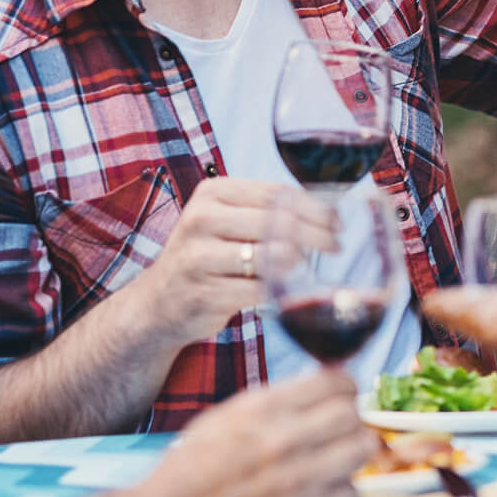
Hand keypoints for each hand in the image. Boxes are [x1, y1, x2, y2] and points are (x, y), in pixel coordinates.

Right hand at [128, 369, 379, 496]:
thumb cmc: (188, 472)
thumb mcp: (225, 417)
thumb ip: (275, 402)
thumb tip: (321, 387)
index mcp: (261, 409)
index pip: (334, 383)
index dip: (344, 387)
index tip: (343, 394)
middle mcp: (283, 440)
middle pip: (353, 415)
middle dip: (350, 418)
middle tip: (340, 428)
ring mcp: (298, 482)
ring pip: (361, 451)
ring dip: (351, 452)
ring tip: (335, 458)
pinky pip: (351, 494)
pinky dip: (342, 491)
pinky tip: (323, 490)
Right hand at [130, 179, 340, 348]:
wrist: (158, 303)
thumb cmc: (206, 255)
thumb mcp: (226, 221)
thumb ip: (265, 211)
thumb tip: (327, 212)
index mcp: (212, 194)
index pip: (276, 193)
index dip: (314, 207)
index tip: (337, 220)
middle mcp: (201, 220)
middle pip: (277, 222)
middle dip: (316, 235)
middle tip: (336, 245)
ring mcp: (199, 258)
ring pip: (270, 257)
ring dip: (298, 264)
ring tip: (308, 267)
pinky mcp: (205, 294)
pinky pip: (258, 290)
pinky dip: (279, 291)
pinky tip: (287, 291)